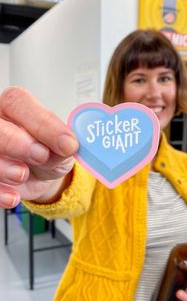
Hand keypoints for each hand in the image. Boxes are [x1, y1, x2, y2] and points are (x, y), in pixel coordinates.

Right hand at [0, 87, 78, 207]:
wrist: (42, 173)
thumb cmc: (50, 150)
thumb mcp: (62, 146)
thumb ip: (62, 144)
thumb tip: (67, 144)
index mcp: (15, 107)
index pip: (19, 103)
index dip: (42, 123)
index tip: (66, 143)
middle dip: (16, 142)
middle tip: (40, 155)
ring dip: (5, 168)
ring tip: (23, 175)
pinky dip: (0, 191)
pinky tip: (13, 197)